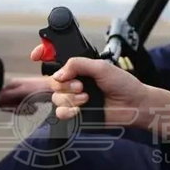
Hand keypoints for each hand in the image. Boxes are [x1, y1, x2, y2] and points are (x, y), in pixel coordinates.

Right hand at [0, 76, 50, 112]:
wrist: (55, 89)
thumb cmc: (41, 89)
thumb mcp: (23, 92)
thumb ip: (8, 95)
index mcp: (10, 84)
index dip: (7, 106)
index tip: (16, 107)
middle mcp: (13, 88)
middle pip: (6, 104)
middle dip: (16, 108)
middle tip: (25, 107)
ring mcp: (19, 93)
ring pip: (14, 108)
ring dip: (22, 110)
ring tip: (32, 108)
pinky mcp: (25, 98)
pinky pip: (21, 108)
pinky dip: (27, 110)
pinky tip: (33, 108)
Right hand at [30, 45, 169, 135]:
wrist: (133, 105)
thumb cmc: (123, 84)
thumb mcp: (101, 67)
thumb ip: (79, 64)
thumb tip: (59, 73)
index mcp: (80, 67)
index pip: (56, 59)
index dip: (43, 55)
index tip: (36, 55)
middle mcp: (75, 81)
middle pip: (53, 81)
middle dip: (65, 84)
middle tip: (81, 85)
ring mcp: (74, 98)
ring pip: (56, 97)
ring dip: (70, 98)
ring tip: (87, 97)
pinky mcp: (75, 114)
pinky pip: (59, 112)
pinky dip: (68, 110)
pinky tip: (81, 109)